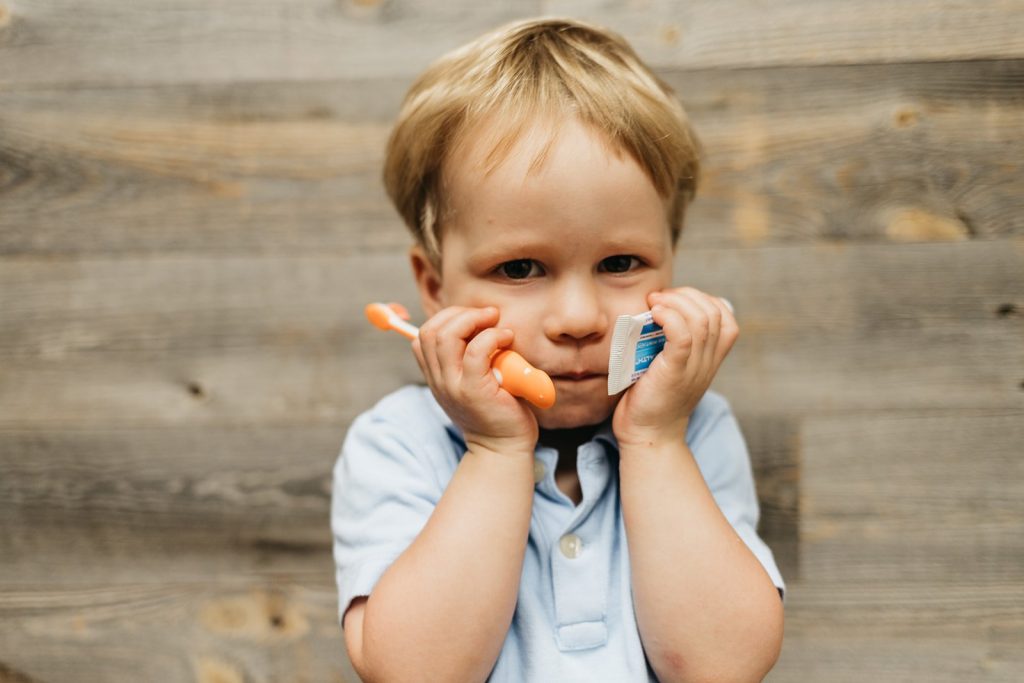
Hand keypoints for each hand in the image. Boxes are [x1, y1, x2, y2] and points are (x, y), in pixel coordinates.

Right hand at [412, 306, 537, 455]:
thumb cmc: (497, 411)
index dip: (445, 319)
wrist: (503, 448)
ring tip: (496, 324)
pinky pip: (476, 351)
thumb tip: (481, 326)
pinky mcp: (473, 390)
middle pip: (431, 330)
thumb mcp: (473, 383)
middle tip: (488, 317)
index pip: (423, 337)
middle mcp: (439, 380)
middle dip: (460, 313)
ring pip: (447, 335)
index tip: (473, 321)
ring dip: (474, 319)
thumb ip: (467, 361)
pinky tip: (507, 339)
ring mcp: (453, 385)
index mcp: (436, 377)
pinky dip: (493, 336)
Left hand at [612, 287, 738, 448]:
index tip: (673, 300)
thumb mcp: (670, 366)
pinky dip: (670, 317)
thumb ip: (672, 343)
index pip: (726, 316)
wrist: (648, 436)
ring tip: (654, 303)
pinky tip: (654, 314)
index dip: (702, 298)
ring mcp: (694, 368)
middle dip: (686, 295)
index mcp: (711, 358)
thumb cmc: (651, 398)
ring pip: (702, 320)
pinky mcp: (675, 373)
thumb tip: (656, 310)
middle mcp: (708, 362)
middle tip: (658, 298)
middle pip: (714, 311)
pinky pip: (684, 337)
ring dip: (676, 302)